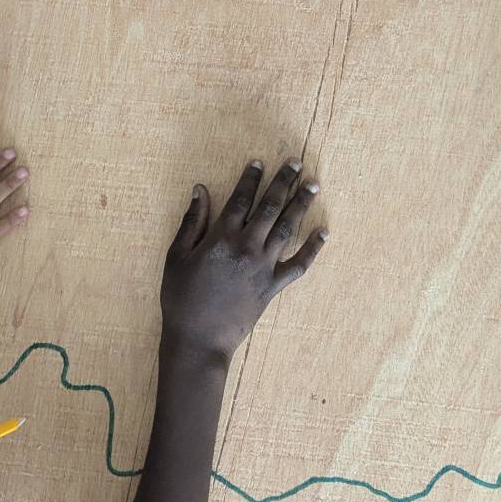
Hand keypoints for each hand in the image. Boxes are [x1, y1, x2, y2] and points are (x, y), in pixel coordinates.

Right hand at [160, 158, 326, 360]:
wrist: (198, 340)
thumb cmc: (181, 298)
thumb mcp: (176, 256)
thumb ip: (191, 221)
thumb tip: (200, 189)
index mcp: (221, 238)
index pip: (240, 199)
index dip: (251, 178)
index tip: (259, 162)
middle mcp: (246, 247)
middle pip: (269, 207)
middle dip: (283, 182)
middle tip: (296, 163)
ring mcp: (263, 267)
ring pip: (287, 229)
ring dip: (300, 205)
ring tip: (313, 185)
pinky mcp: (273, 287)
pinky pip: (299, 265)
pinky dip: (313, 249)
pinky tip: (324, 232)